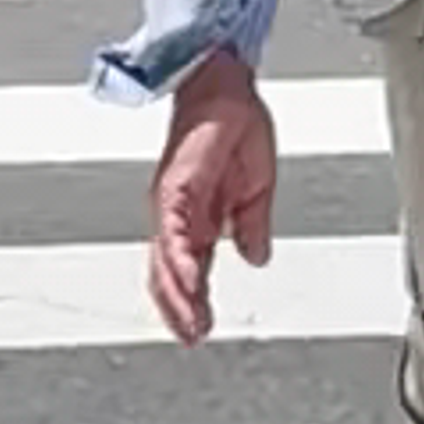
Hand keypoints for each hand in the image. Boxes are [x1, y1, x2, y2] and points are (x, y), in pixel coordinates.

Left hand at [146, 52, 275, 345]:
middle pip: (169, 274)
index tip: (202, 328)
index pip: (190, 269)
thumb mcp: (256, 187)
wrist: (226, 87)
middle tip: (194, 337)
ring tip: (192, 322)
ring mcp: (172, 203)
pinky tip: (191, 280)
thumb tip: (255, 256)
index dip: (193, 301)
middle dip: (181, 310)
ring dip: (178, 295)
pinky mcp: (175, 188)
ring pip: (166, 260)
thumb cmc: (236, 125)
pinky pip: (174, 232)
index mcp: (198, 217)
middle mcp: (179, 214)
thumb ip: (252, 225)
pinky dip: (180, 260)